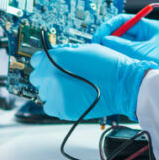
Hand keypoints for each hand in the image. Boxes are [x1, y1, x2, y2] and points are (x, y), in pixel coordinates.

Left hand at [29, 44, 156, 120]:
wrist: (122, 85)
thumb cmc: (108, 65)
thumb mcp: (84, 49)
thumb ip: (64, 52)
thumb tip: (54, 55)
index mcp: (55, 60)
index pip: (36, 60)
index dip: (44, 61)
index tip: (49, 65)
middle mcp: (51, 78)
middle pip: (36, 78)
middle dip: (47, 76)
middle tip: (62, 77)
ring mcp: (56, 96)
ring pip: (44, 94)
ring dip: (52, 91)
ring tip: (70, 88)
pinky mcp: (63, 110)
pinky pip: (51, 107)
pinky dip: (58, 103)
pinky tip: (71, 97)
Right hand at [93, 14, 158, 74]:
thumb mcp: (142, 53)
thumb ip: (122, 45)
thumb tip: (105, 39)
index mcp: (151, 27)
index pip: (125, 20)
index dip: (110, 26)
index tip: (99, 35)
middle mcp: (148, 35)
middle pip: (123, 32)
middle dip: (110, 38)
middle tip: (97, 46)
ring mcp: (146, 47)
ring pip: (124, 44)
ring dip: (114, 48)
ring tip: (104, 54)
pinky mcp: (145, 58)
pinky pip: (128, 54)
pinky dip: (120, 56)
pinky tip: (113, 61)